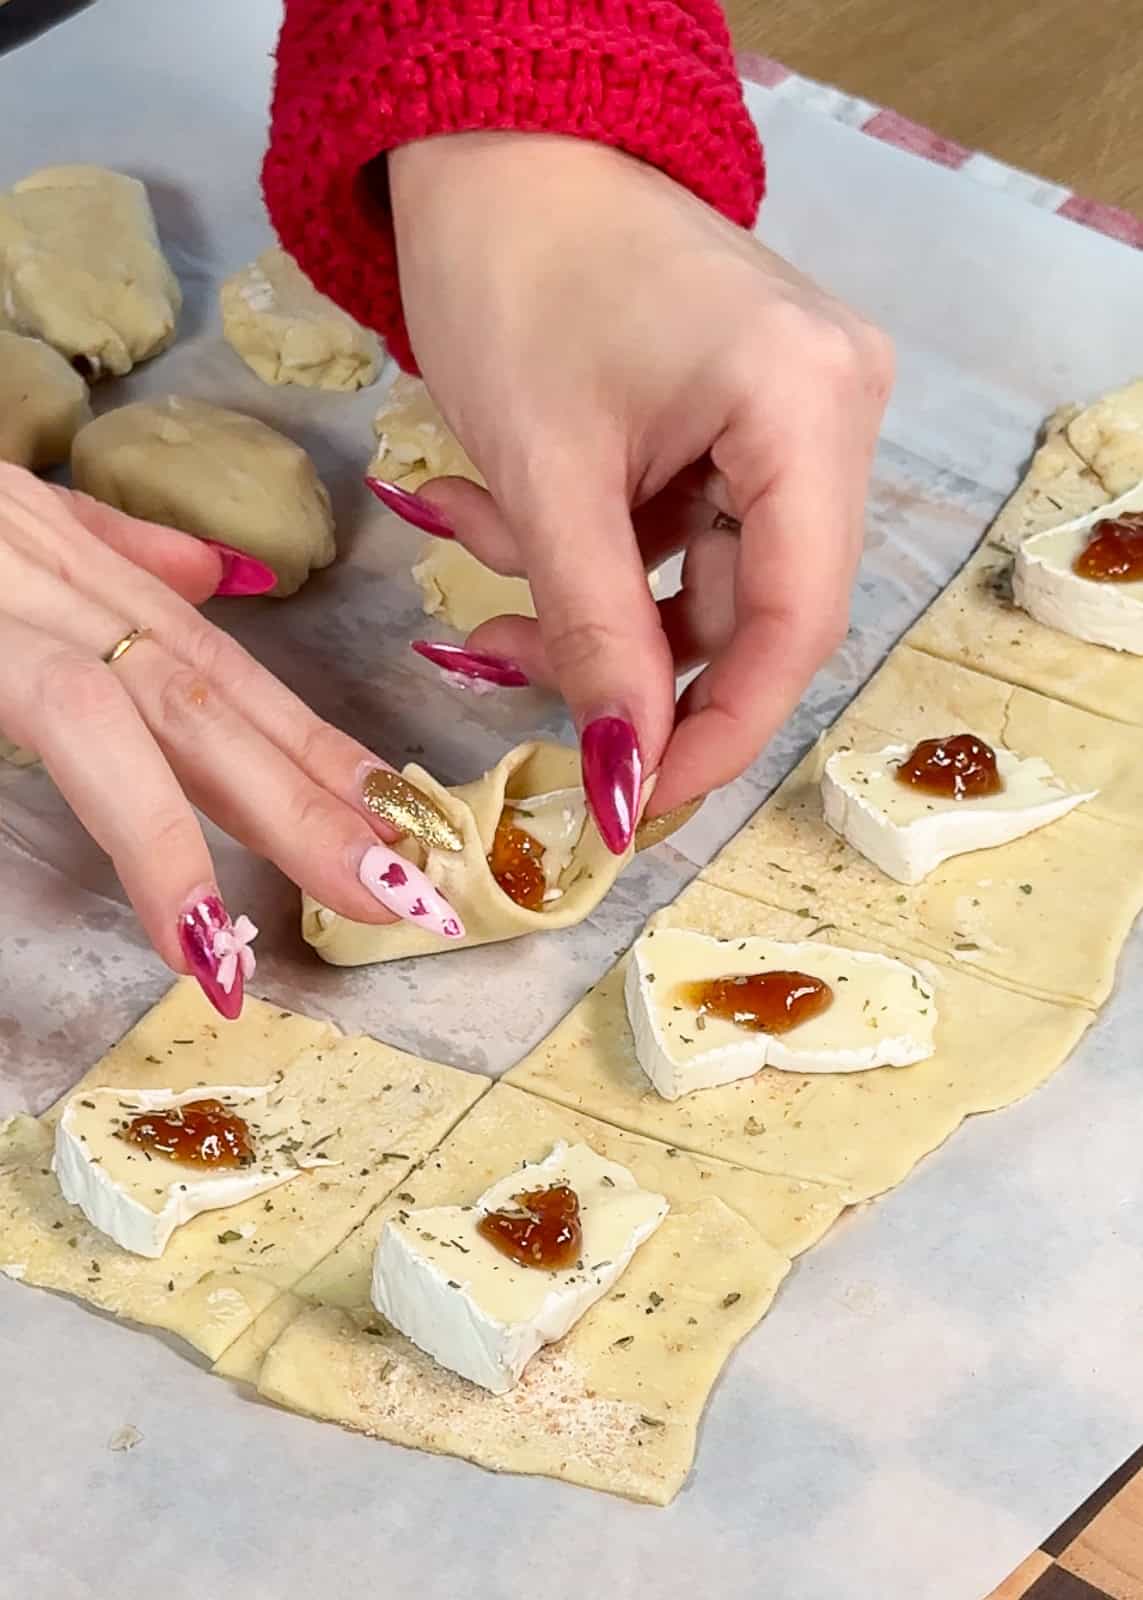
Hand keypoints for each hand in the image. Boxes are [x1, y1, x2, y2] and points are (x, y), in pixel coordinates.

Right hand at [0, 467, 463, 1016]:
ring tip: (361, 903)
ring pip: (167, 709)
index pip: (219, 664)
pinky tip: (196, 923)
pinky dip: (141, 828)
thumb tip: (205, 585)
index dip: (317, 744)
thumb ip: (102, 551)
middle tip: (425, 891)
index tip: (403, 817)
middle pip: (218, 693)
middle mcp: (52, 569)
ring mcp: (6, 594)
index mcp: (64, 558)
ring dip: (272, 813)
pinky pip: (70, 724)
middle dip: (329, 793)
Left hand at [388, 132, 893, 844]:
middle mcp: (834, 409)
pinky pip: (682, 529)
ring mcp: (796, 412)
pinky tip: (500, 522)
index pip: (794, 622)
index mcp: (810, 405)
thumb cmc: (509, 277)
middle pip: (750, 605)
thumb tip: (625, 779)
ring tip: (475, 565)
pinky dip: (594, 551)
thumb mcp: (544, 475)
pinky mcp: (746, 414)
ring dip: (587, 601)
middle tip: (507, 674)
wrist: (492, 146)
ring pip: (704, 576)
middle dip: (621, 655)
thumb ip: (592, 634)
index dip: (718, 730)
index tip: (637, 804)